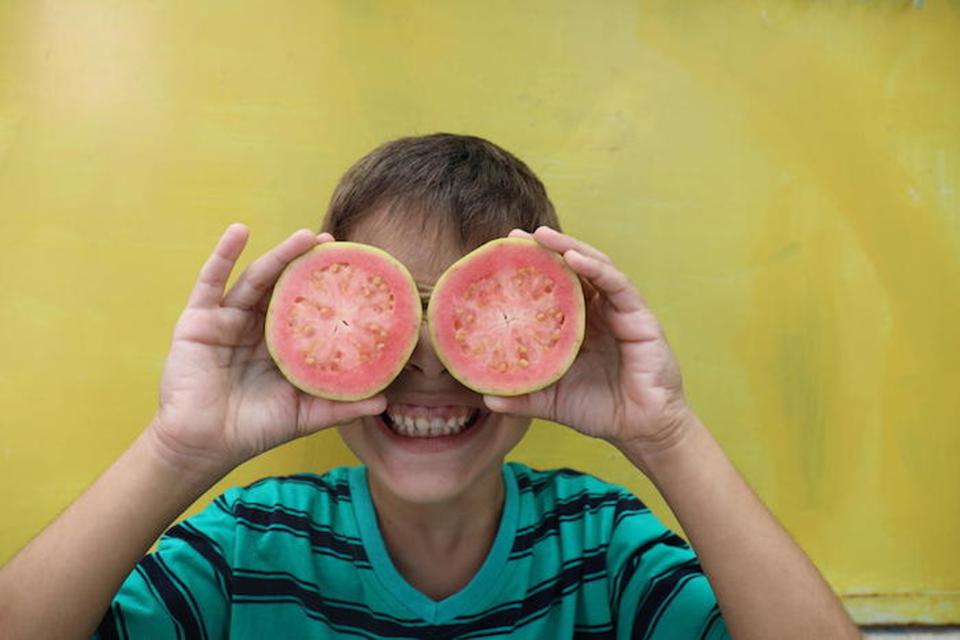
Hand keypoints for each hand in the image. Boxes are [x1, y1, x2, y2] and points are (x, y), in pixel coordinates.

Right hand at [147, 225, 386, 476]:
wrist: (203, 445)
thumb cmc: (253, 430)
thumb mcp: (304, 415)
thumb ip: (341, 406)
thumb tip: (386, 400)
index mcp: (281, 344)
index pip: (307, 306)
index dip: (327, 287)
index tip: (354, 267)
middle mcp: (256, 326)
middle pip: (284, 285)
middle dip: (306, 262)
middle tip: (332, 242)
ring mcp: (228, 319)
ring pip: (256, 278)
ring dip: (279, 254)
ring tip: (304, 236)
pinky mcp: (199, 319)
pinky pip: (210, 281)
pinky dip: (223, 254)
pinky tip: (239, 231)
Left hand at [483, 226, 693, 457]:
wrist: (640, 429)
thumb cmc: (598, 410)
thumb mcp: (552, 401)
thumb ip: (522, 396)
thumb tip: (486, 398)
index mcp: (578, 324)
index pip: (553, 285)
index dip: (530, 268)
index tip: (501, 254)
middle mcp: (598, 310)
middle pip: (571, 268)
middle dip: (545, 248)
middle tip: (516, 236)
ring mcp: (619, 310)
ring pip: (594, 266)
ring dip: (569, 247)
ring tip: (542, 236)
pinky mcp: (639, 316)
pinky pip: (617, 284)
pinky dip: (595, 268)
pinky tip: (574, 257)